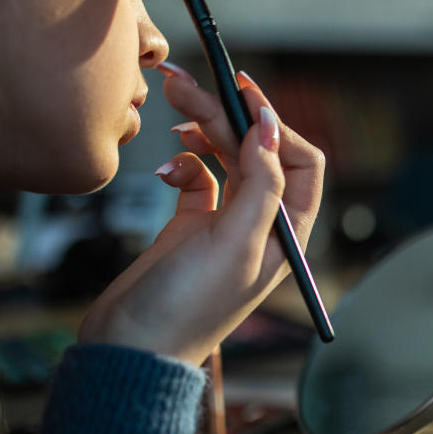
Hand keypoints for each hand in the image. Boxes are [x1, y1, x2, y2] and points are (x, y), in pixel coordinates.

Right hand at [78, 65, 324, 365]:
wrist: (131, 349)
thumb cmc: (187, 306)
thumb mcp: (235, 242)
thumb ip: (261, 184)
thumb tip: (272, 128)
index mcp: (288, 232)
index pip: (301, 161)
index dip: (275, 123)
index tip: (242, 92)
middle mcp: (263, 226)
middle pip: (256, 152)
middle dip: (225, 115)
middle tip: (185, 84)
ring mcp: (226, 225)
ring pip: (224, 158)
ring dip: (202, 130)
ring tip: (171, 103)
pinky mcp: (191, 226)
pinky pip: (196, 178)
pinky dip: (182, 164)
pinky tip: (165, 170)